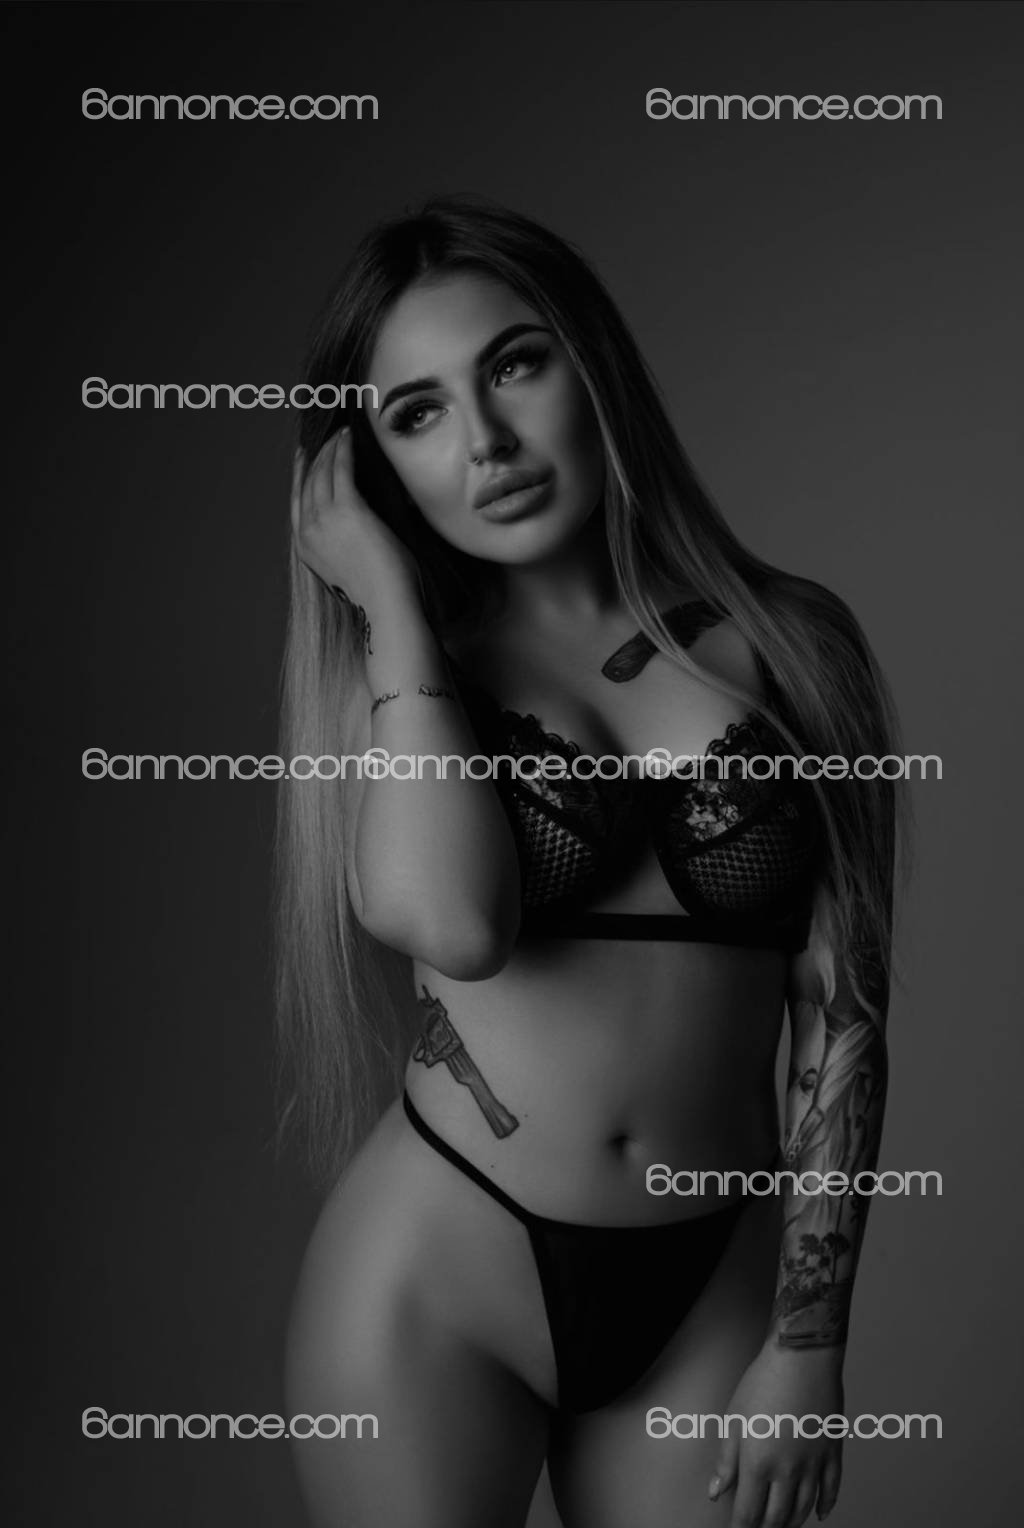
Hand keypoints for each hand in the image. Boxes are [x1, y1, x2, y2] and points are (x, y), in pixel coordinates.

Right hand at [290, 428, 421, 608]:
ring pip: (322, 472)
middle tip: (327, 437)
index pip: (298, 502)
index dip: (301, 475)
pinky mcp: (347, 510)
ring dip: (330, 448)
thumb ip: (342, 544)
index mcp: (305, 549)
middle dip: (317, 456)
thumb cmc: (379, 593)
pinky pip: (341, 469)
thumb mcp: (348, 566)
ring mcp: (324, 520)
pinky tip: (348, 437)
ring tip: (340, 434)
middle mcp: (308, 532)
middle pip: (308, 483)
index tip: (305, 456)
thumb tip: (355, 524)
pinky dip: (343, 450)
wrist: (387, 605)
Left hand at [709, 1345, 843, 1527]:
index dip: (741, 1527)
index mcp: (758, 1463)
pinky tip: (819, 1513)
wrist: (802, 1357)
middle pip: (777, 1516)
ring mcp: (813, 1463)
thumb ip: (726, 1461)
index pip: (748, 1512)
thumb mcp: (734, 1420)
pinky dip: (825, 1506)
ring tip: (783, 1525)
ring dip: (792, 1521)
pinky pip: (831, 1489)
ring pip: (803, 1508)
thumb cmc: (763, 1382)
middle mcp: (787, 1470)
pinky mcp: (832, 1452)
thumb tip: (716, 1491)